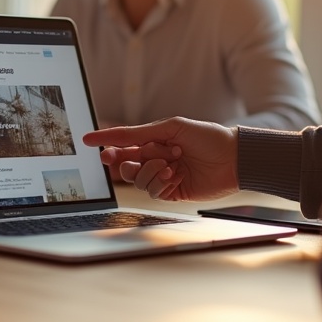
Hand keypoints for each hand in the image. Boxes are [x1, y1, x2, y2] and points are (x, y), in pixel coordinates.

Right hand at [82, 117, 239, 201]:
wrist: (234, 158)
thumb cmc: (206, 137)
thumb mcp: (170, 128)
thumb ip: (139, 134)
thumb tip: (112, 137)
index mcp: (154, 141)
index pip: (124, 143)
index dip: (106, 142)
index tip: (87, 141)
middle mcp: (156, 160)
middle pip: (125, 165)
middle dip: (122, 161)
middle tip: (116, 158)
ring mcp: (163, 177)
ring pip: (137, 180)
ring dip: (149, 171)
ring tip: (169, 164)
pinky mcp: (172, 193)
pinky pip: (153, 191)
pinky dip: (159, 183)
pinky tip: (174, 175)